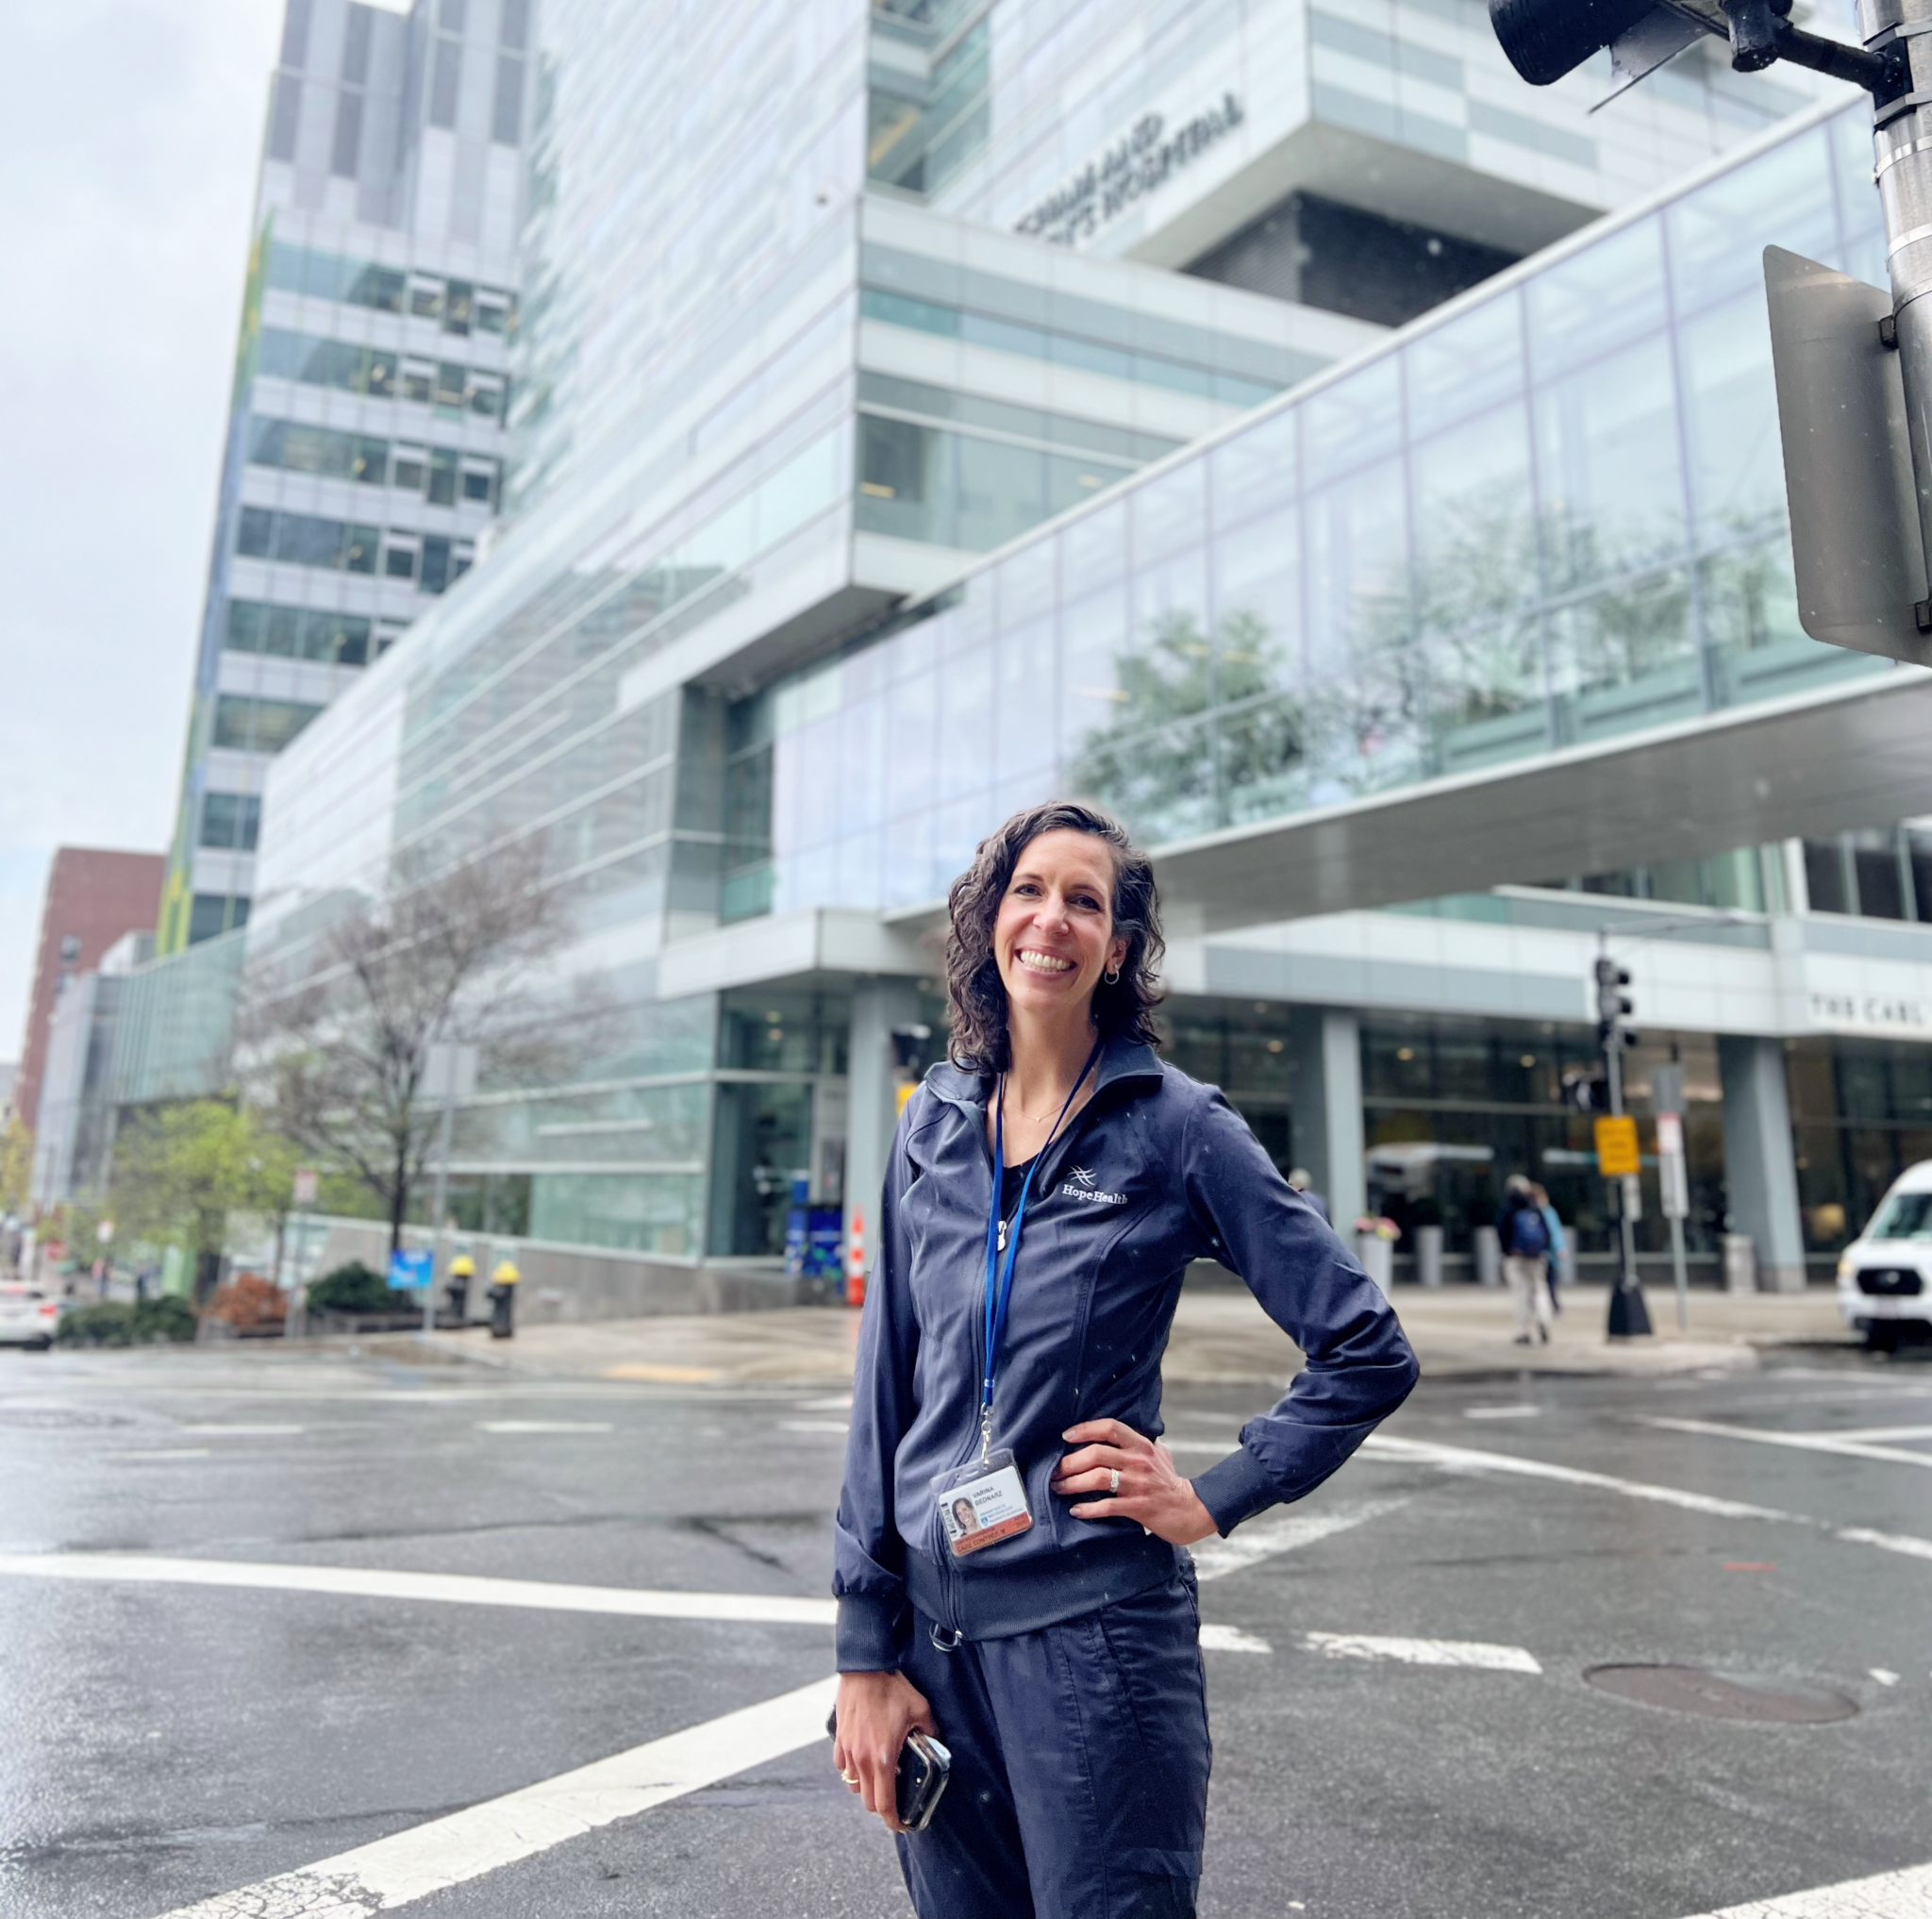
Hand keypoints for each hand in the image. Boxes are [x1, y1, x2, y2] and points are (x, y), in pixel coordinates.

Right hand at [832, 1669, 934, 1832]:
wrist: (864, 1668)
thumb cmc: (892, 1688)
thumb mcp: (921, 1710)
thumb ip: (930, 1731)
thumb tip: (937, 1742)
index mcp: (883, 1759)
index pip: (884, 1805)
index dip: (893, 1821)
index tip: (901, 1826)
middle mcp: (863, 1760)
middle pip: (867, 1801)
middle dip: (881, 1807)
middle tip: (894, 1802)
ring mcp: (848, 1750)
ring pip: (854, 1785)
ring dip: (866, 1788)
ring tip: (879, 1779)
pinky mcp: (839, 1739)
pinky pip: (842, 1766)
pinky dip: (852, 1771)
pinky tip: (863, 1761)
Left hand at [1050, 1418, 1218, 1544]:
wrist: (1191, 1510)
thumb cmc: (1170, 1482)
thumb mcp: (1160, 1454)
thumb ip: (1141, 1443)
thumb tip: (1120, 1434)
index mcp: (1141, 1445)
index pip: (1110, 1428)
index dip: (1085, 1429)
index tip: (1066, 1436)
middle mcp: (1138, 1461)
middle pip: (1096, 1453)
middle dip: (1070, 1462)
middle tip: (1054, 1470)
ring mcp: (1138, 1484)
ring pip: (1097, 1478)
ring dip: (1072, 1483)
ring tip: (1059, 1488)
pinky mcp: (1138, 1507)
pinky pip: (1106, 1506)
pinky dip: (1088, 1508)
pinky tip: (1076, 1510)